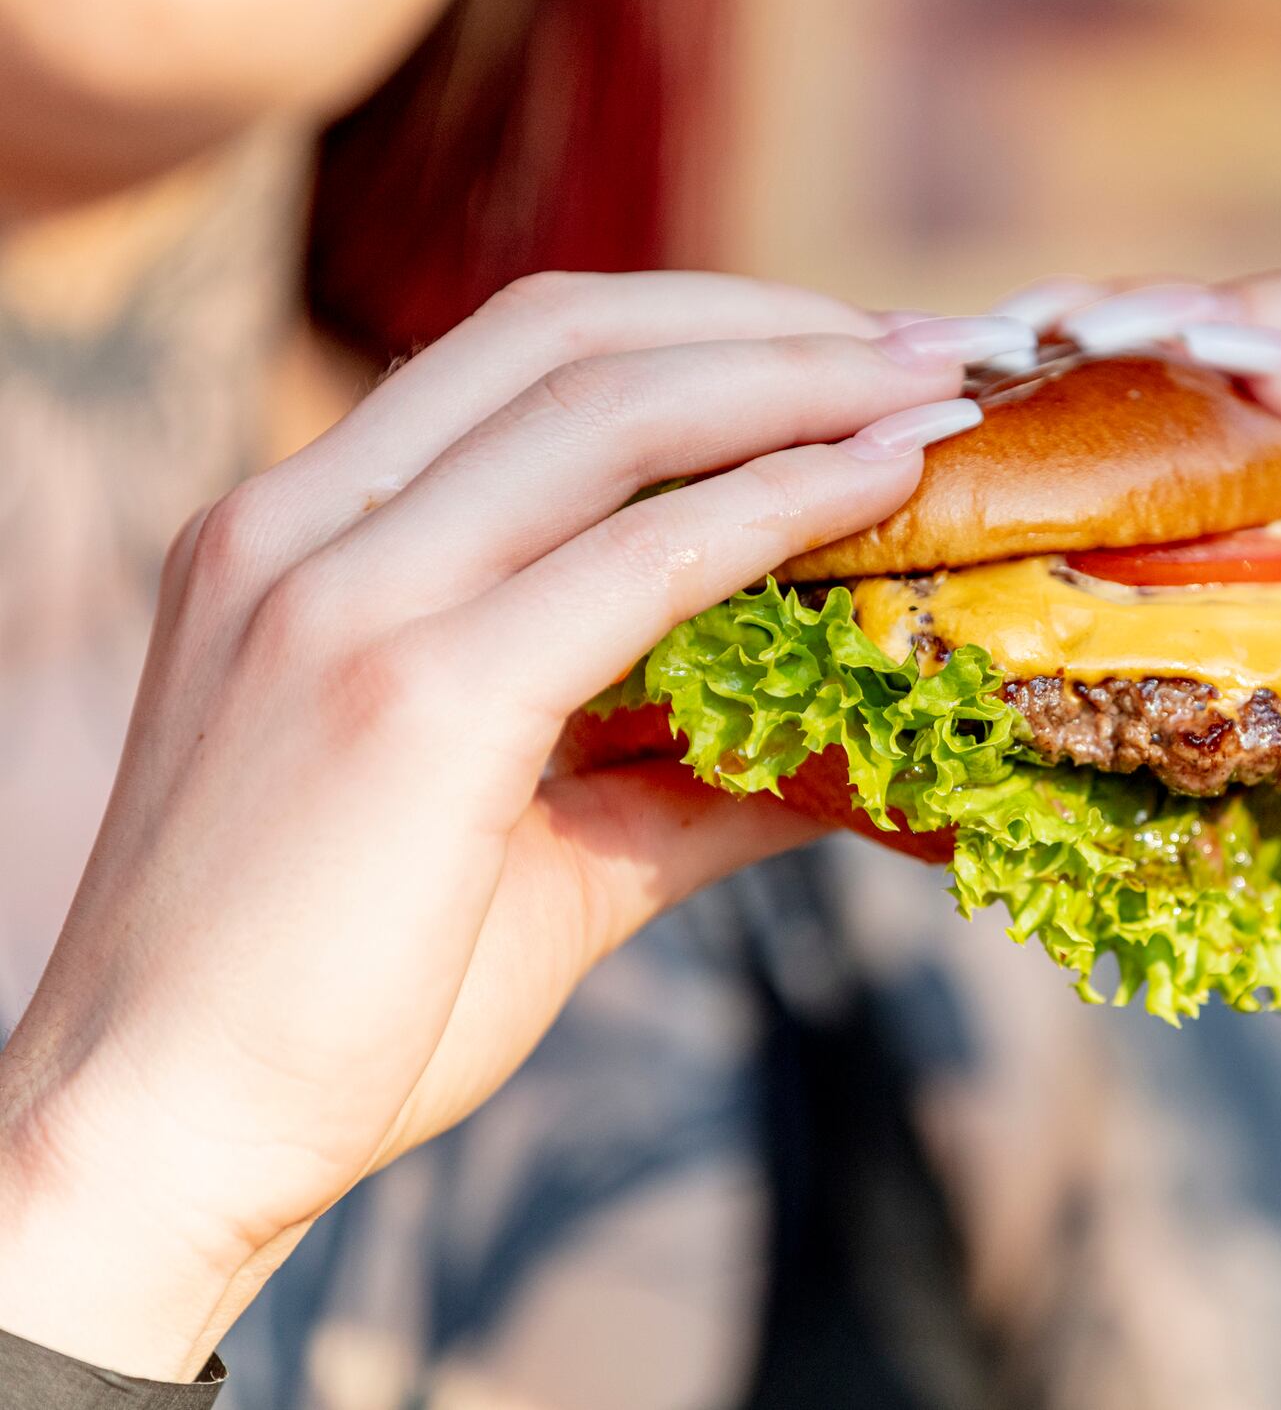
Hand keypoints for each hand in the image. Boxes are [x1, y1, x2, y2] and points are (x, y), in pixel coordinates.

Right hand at [0, 272, 1028, 1380]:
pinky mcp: (408, 695)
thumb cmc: (337, 999)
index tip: (850, 352)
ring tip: (936, 391)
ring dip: (799, 384)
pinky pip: (635, 559)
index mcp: (301, 537)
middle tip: (929, 348)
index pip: (521, 358)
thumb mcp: (522, 846)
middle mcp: (302, 528)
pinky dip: (774, 506)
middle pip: (570, 336)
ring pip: (610, 410)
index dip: (703, 329)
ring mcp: (341, 596)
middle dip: (772, 325)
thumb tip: (842, 744)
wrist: (163, 1135)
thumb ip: (674, 769)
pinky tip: (878, 488)